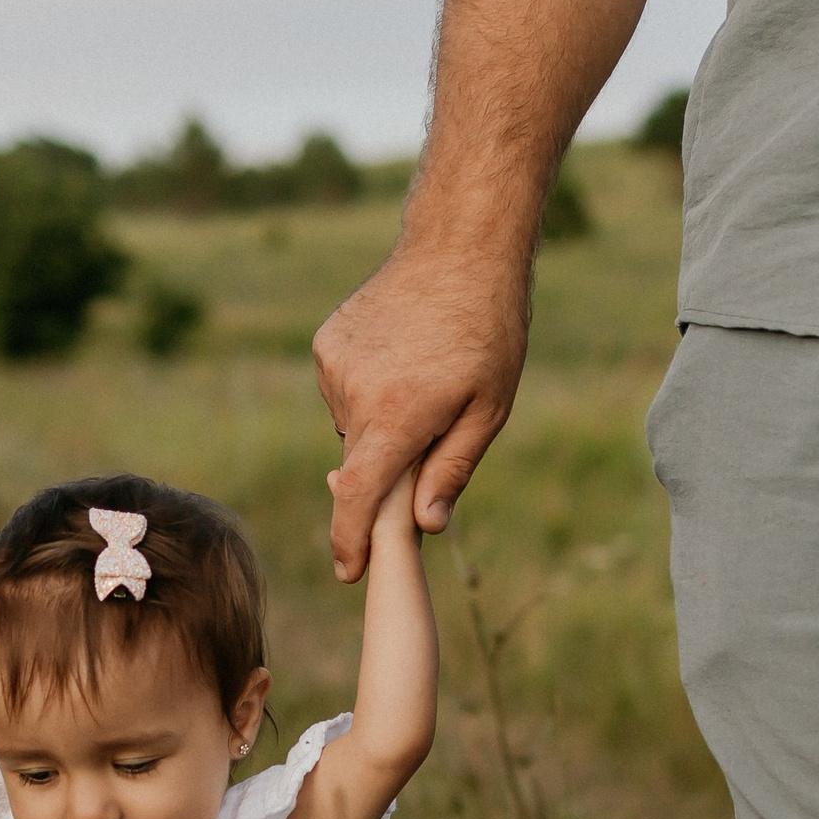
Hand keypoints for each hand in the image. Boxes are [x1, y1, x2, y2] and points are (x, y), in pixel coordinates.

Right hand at [312, 221, 530, 581]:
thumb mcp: (490, 408)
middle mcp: (355, 392)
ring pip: (353, 425)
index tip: (347, 571)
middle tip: (434, 429)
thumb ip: (452, 470)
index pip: (360, 495)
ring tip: (423, 380)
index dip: (350, 540)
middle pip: (362, 461)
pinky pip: (344, 391)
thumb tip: (424, 526)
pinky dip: (368, 393)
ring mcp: (335, 365)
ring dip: (382, 424)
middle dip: (390, 469)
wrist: (459, 246)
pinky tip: (402, 359)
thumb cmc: (489, 329)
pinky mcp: (327, 344)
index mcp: (398, 414)